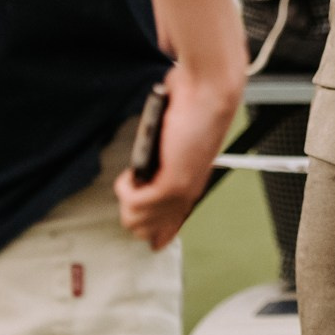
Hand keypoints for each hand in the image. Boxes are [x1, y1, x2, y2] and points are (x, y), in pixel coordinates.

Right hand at [114, 51, 245, 248]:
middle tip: (129, 187)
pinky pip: (136, 202)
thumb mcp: (176, 137)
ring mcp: (180, 191)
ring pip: (138, 221)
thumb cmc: (194, 107)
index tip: (151, 241)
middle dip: (130, 212)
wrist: (209, 93)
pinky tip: (128, 175)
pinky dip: (125, 189)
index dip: (157, 234)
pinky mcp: (172, 183)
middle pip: (148, 230)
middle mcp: (187, 193)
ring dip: (126, 201)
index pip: (173, 225)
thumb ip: (162, 156)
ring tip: (129, 179)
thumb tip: (144, 166)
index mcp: (192, 184)